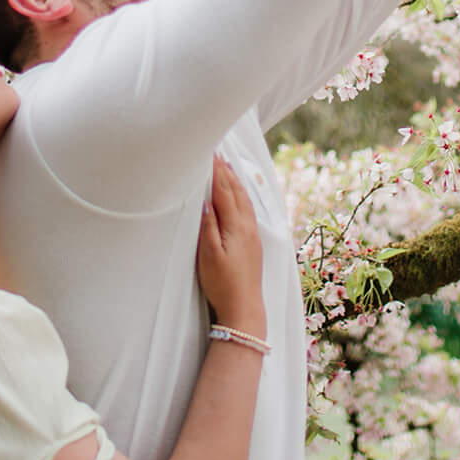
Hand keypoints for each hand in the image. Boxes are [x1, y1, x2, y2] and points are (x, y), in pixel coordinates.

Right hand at [198, 155, 265, 340]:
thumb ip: (207, 225)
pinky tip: (239, 194)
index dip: (215, 171)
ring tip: (227, 166)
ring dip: (234, 180)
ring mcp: (253, 233)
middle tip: (216, 152)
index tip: (208, 153)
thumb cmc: (222, 283)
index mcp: (236, 225)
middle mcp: (247, 225)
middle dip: (225, 170)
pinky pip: (248, 209)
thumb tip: (205, 200)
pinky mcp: (253, 241)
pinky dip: (241, 194)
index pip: (223, 191)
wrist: (244, 307)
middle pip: (235, 190)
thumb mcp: (208, 255)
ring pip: (244, 199)